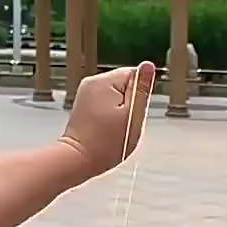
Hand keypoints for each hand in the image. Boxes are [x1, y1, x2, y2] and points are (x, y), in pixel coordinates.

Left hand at [59, 61, 155, 178]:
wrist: (78, 160)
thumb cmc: (106, 143)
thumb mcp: (132, 116)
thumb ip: (141, 90)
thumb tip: (148, 65)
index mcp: (105, 81)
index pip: (134, 75)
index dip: (139, 95)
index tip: (132, 113)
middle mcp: (93, 82)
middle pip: (124, 84)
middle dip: (129, 103)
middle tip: (123, 123)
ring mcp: (86, 92)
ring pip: (115, 94)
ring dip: (120, 109)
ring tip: (113, 127)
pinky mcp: (83, 104)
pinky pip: (105, 103)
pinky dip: (109, 114)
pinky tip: (106, 128)